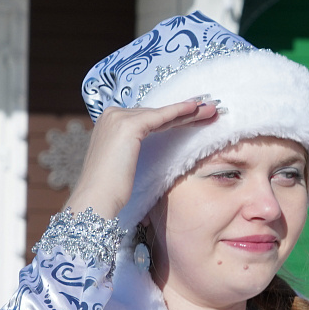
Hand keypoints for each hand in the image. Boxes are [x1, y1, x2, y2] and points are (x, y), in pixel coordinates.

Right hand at [65, 99, 219, 219]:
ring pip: (161, 114)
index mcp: (108, 122)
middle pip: (155, 113)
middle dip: (184, 113)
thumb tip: (151, 149)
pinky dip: (180, 112)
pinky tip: (196, 110)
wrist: (96, 199)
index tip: (196, 115)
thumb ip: (133, 149)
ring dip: (189, 112)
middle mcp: (110, 115)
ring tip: (212, 110)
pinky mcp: (128, 126)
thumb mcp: (123, 162)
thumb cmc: (111, 189)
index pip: (147, 117)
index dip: (173, 116)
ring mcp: (117, 118)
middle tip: (210, 110)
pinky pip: (161, 117)